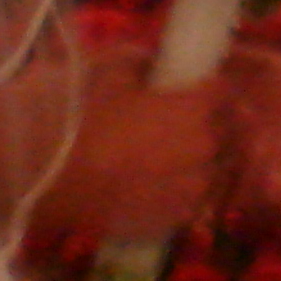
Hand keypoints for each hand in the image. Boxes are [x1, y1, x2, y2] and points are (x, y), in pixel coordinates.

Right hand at [40, 46, 222, 235]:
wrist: (54, 179)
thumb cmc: (83, 119)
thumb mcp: (111, 72)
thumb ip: (143, 62)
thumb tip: (153, 61)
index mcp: (196, 107)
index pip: (225, 91)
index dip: (214, 88)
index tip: (202, 88)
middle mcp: (205, 147)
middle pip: (226, 131)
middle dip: (213, 124)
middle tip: (188, 122)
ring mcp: (194, 188)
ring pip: (216, 169)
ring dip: (204, 161)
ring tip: (177, 158)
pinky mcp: (178, 219)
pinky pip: (196, 199)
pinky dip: (187, 190)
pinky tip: (164, 186)